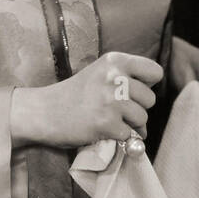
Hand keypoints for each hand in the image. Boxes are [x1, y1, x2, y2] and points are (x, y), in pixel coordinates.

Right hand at [10, 52, 163, 149]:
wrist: (43, 111)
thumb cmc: (75, 94)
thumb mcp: (101, 73)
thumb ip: (127, 78)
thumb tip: (151, 99)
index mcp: (115, 60)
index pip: (155, 71)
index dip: (148, 85)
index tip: (133, 92)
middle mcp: (115, 77)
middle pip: (151, 99)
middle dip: (138, 108)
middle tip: (117, 110)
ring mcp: (111, 100)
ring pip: (142, 119)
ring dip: (130, 125)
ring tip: (109, 120)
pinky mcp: (106, 123)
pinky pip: (128, 135)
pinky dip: (117, 137)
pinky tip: (102, 130)